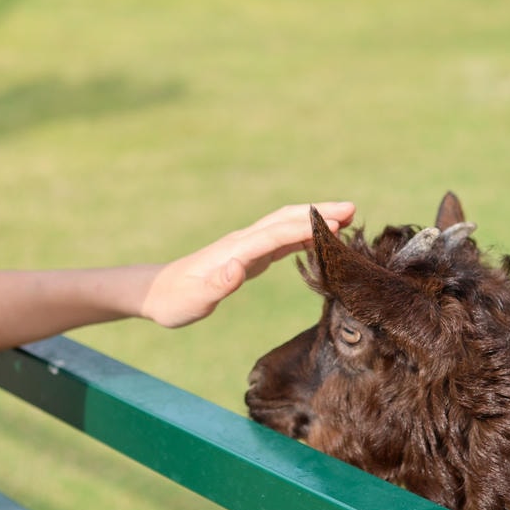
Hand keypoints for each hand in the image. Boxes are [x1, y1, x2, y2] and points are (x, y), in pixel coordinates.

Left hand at [140, 202, 354, 329]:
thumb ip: (216, 285)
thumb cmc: (176, 300)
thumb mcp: (194, 300)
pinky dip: (303, 235)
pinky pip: (281, 239)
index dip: (305, 228)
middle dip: (318, 212)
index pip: (275, 234)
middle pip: (285, 220)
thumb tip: (238, 270)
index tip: (334, 224)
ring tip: (347, 218)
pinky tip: (320, 239)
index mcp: (234, 251)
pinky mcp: (248, 255)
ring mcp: (246, 246)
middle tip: (353, 209)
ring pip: (286, 225)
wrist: (157, 291)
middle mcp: (243, 242)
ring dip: (314, 220)